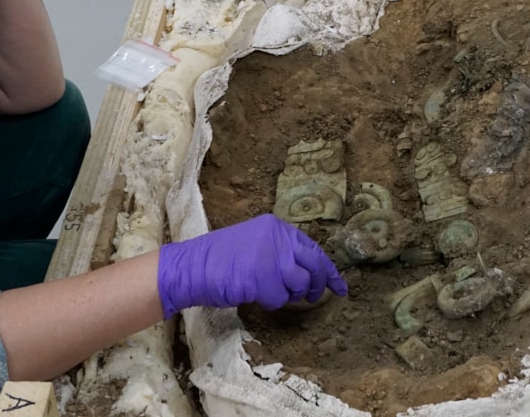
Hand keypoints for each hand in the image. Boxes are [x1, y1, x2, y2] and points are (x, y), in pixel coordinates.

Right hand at [157, 214, 347, 318]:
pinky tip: (255, 295)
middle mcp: (277, 237)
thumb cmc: (219, 258)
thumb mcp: (254, 243)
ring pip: (299, 283)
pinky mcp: (262, 277)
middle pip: (314, 264)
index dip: (327, 269)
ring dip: (288, 294)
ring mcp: (270, 256)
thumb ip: (279, 250)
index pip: (312, 248)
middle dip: (318, 284)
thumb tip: (306, 271)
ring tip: (269, 291)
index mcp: (276, 227)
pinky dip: (270, 302)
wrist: (191, 266)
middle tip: (314, 297)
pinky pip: (279, 299)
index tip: (339, 285)